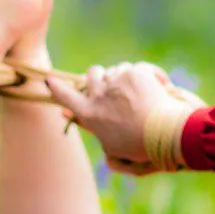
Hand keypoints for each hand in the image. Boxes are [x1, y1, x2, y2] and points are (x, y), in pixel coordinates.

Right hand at [45, 62, 204, 174]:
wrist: (163, 134)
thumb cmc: (138, 146)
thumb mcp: (109, 143)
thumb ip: (89, 124)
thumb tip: (67, 113)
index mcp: (89, 114)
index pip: (66, 96)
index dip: (58, 88)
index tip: (50, 80)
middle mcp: (99, 95)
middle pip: (93, 74)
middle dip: (101, 75)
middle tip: (112, 83)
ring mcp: (117, 81)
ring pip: (117, 69)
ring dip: (125, 76)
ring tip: (141, 93)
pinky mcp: (135, 73)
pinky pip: (140, 67)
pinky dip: (150, 75)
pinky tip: (160, 85)